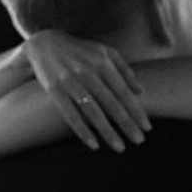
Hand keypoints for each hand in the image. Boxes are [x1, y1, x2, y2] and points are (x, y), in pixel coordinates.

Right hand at [23, 31, 146, 150]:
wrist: (44, 43)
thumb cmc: (80, 50)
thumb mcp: (104, 52)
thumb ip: (124, 70)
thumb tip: (141, 91)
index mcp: (102, 62)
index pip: (123, 91)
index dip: (136, 110)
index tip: (147, 127)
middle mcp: (88, 72)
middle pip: (111, 103)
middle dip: (127, 124)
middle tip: (139, 141)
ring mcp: (70, 82)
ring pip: (93, 112)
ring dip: (108, 132)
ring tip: (120, 147)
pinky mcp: (55, 90)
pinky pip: (71, 115)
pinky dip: (83, 131)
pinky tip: (94, 145)